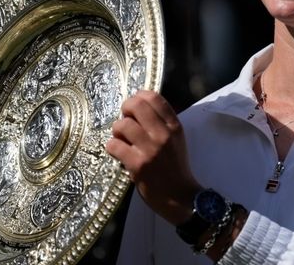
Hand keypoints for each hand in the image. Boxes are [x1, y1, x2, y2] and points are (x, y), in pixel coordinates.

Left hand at [106, 90, 200, 224]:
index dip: (139, 97)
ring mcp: (150, 149)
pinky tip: (119, 153)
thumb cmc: (175, 168)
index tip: (134, 108)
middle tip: (125, 120)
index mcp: (174, 126)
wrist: (180, 197)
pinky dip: (112, 147)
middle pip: (136, 105)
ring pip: (122, 125)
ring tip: (121, 140)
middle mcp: (163, 134)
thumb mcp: (176, 140)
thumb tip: (138, 107)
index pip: (154, 97)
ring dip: (117, 131)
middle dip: (125, 109)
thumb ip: (162, 123)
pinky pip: (114, 145)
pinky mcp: (138, 164)